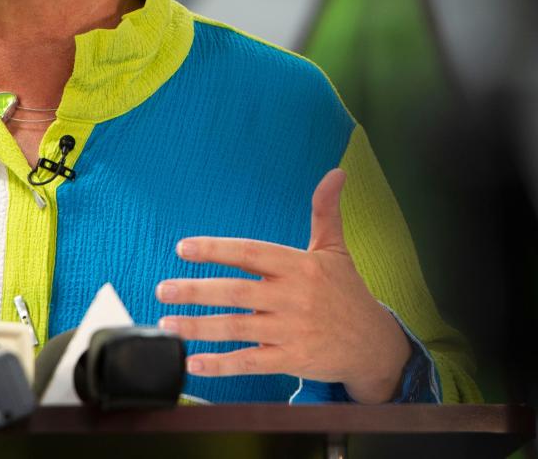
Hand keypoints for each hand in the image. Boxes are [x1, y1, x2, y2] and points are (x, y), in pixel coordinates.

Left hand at [155, 169, 409, 402]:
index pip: (251, 253)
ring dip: (199, 327)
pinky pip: (250, 362)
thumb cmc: (348, 293)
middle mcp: (294, 297)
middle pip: (237, 292)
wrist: (374, 344)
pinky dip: (220, 365)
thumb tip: (336, 172)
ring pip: (238, 328)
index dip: (216, 249)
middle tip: (163, 289)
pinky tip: (193, 362)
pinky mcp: (292, 360)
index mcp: (299, 266)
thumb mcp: (336, 250)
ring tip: (167, 324)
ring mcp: (292, 330)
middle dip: (196, 291)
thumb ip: (326, 211)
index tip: (183, 248)